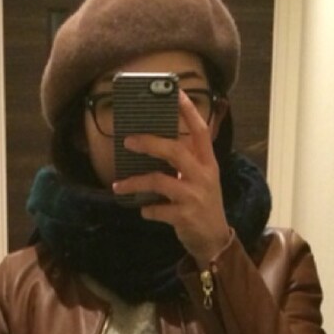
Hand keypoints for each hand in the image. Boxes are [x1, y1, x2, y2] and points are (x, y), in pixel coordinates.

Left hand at [113, 91, 231, 266]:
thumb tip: (157, 144)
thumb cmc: (204, 206)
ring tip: (118, 186)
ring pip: (159, 181)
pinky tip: (144, 210)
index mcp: (208, 163)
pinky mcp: (184, 217)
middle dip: (149, 143)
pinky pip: (157, 209)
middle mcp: (203, 176)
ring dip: (135, 182)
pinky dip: (147, 209)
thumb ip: (187, 162)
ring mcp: (194, 197)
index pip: (200, 130)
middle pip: (175, 150)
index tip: (175, 92)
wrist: (215, 241)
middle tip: (128, 140)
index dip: (188, 111)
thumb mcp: (203, 179)